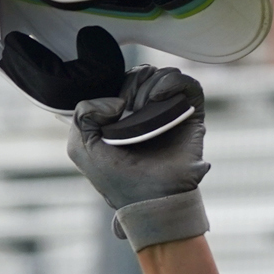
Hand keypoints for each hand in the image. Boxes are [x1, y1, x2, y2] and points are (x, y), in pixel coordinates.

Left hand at [66, 65, 208, 211]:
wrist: (149, 199)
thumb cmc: (116, 179)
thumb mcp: (81, 148)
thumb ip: (82, 115)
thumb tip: (116, 101)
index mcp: (124, 116)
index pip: (122, 81)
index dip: (116, 85)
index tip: (114, 107)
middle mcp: (149, 112)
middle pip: (143, 74)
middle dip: (133, 84)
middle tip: (129, 108)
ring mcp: (172, 113)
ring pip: (164, 75)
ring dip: (150, 84)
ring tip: (143, 108)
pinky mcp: (192, 116)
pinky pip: (189, 86)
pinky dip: (173, 83)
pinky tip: (158, 98)